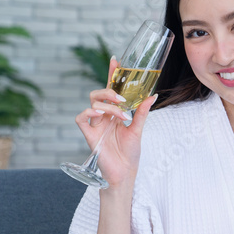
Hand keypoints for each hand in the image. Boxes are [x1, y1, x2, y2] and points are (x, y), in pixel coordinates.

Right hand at [73, 57, 157, 188]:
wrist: (124, 173)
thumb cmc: (129, 153)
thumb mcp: (138, 130)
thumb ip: (142, 112)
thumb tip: (152, 95)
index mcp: (114, 113)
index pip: (111, 90)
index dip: (112, 75)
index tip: (116, 60)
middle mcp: (103, 117)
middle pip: (98, 93)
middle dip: (110, 90)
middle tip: (123, 98)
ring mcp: (95, 125)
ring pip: (92, 103)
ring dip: (109, 105)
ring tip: (122, 115)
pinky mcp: (89, 135)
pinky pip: (80, 118)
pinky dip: (89, 112)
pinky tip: (100, 114)